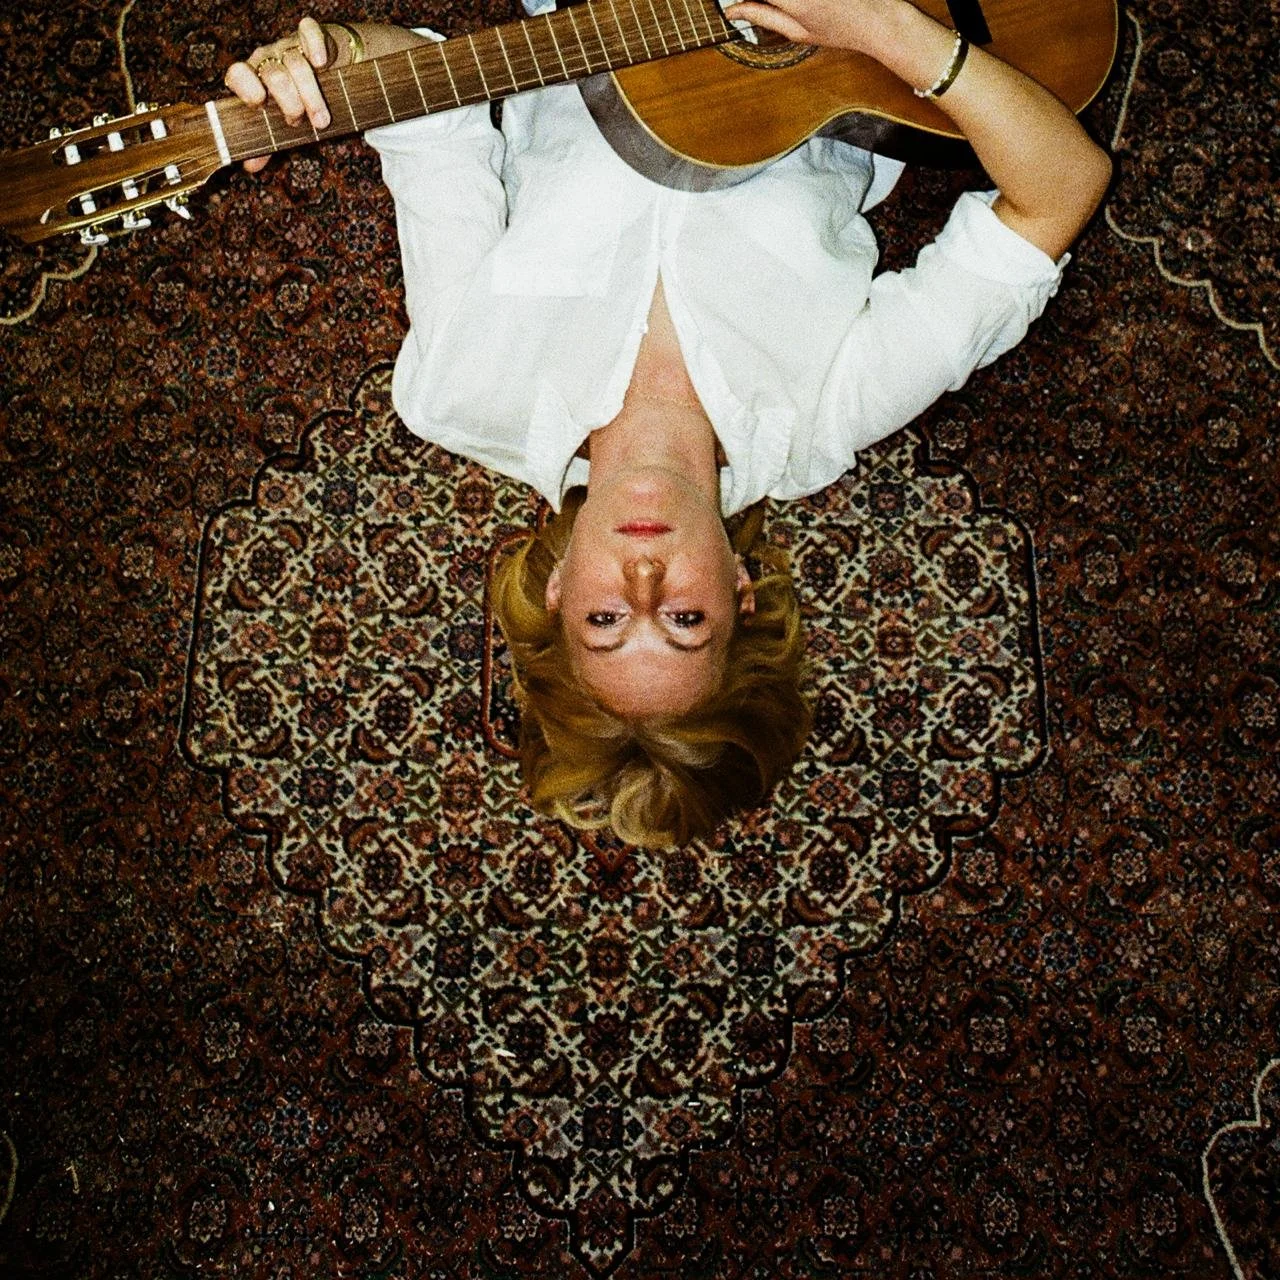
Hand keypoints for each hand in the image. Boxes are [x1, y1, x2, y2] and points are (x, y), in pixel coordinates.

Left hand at [224, 16, 337, 172]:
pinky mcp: (312, 37)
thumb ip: (266, 143)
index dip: (246, 86)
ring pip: (296, 63)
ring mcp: (289, 47)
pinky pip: (309, 31)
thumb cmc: (296, 100)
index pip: (238, 74)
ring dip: (310, 94)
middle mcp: (268, 60)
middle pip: (274, 75)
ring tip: (321, 121)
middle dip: (289, 101)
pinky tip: (322, 63)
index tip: (259, 103)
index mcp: (254, 79)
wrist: (324, 69)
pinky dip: (315, 45)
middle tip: (298, 122)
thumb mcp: (282, 123)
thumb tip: (249, 166)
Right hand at [722, 0, 900, 56]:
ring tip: (789, 10)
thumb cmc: (840, 30)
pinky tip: (807, 6)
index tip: (731, 4)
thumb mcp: (797, 31)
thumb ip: (761, 16)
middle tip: (769, 8)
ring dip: (774, 0)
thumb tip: (732, 11)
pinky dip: (789, 0)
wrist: (878, 17)